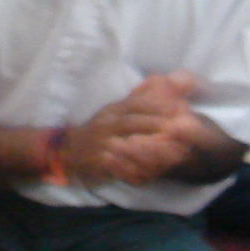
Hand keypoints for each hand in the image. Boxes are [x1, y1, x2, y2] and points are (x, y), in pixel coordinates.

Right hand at [63, 72, 208, 186]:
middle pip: (132, 122)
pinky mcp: (100, 161)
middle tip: (178, 128)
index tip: (178, 108)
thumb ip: (138, 98)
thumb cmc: (100, 129)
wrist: (71, 149)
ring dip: (148, 147)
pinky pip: (119, 166)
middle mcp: (107, 124)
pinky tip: (150, 172)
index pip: (135, 105)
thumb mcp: (116, 110)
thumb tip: (160, 78)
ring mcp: (102, 143)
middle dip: (155, 124)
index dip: (156, 106)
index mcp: (113, 111)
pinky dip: (135, 168)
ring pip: (126, 143)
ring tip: (169, 149)